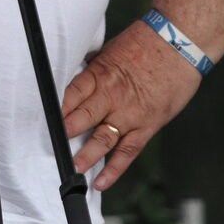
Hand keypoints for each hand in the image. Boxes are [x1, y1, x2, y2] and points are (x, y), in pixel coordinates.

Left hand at [61, 19, 202, 191]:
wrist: (179, 43)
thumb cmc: (146, 43)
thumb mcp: (112, 50)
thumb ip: (96, 71)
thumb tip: (79, 81)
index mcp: (100, 73)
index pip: (71, 94)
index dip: (57, 109)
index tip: (43, 119)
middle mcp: (112, 95)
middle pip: (82, 117)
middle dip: (65, 132)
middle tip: (51, 145)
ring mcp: (130, 114)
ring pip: (102, 139)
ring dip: (85, 155)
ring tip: (71, 169)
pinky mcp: (147, 126)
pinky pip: (128, 151)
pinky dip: (114, 169)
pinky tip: (101, 181)